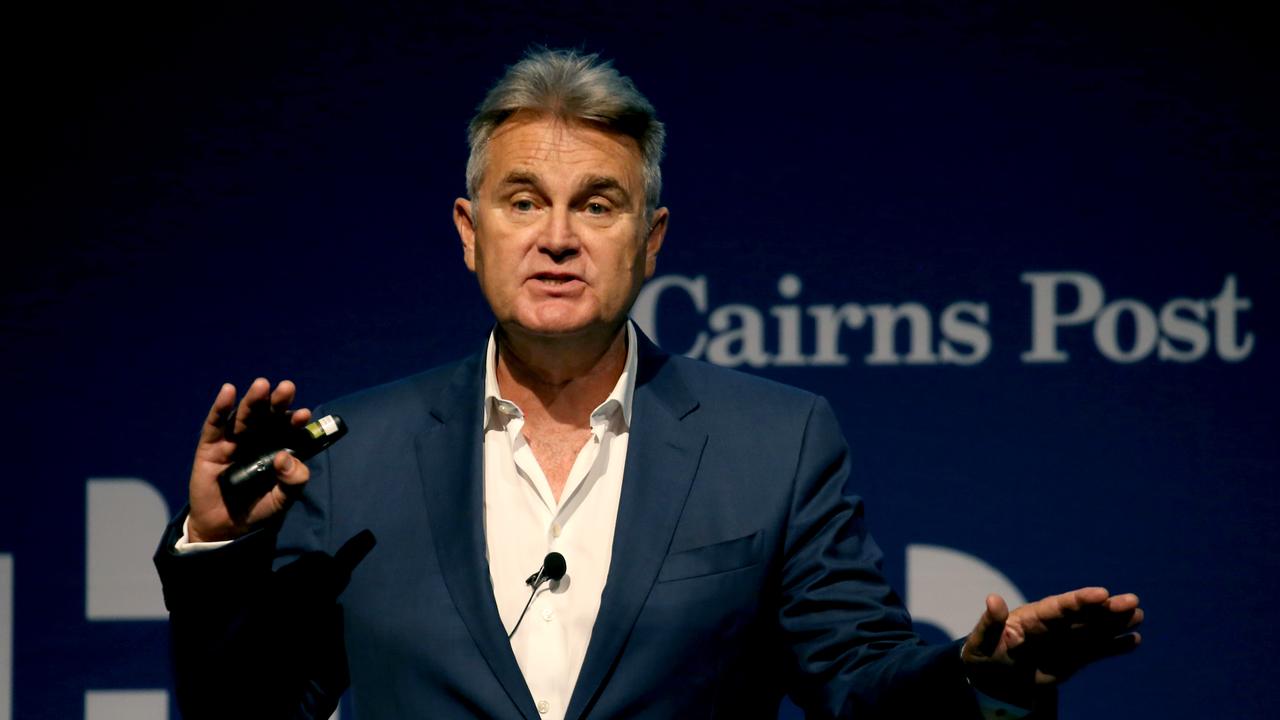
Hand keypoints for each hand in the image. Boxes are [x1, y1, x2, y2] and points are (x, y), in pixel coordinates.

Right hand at [187, 378, 312, 542]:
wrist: (226, 529)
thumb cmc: (258, 510)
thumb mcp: (282, 499)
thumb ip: (293, 480)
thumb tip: (286, 457)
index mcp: (277, 448)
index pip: (288, 429)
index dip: (295, 421)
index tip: (303, 414)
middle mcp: (256, 440)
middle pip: (267, 416)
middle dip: (277, 402)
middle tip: (287, 388)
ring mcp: (233, 441)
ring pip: (243, 417)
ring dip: (252, 400)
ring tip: (262, 385)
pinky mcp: (210, 447)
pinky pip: (215, 425)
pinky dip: (220, 408)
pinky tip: (228, 391)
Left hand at [960, 587, 1142, 705]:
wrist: (992, 678)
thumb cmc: (983, 655)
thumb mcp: (981, 642)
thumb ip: (990, 623)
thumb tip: (993, 599)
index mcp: (1032, 617)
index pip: (1059, 606)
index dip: (1080, 600)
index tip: (1101, 593)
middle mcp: (1054, 625)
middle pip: (1082, 614)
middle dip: (1106, 608)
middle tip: (1132, 600)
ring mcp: (1065, 640)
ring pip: (1094, 629)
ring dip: (1115, 622)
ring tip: (1138, 614)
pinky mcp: (1073, 657)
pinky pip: (1097, 651)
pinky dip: (1114, 646)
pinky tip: (1134, 640)